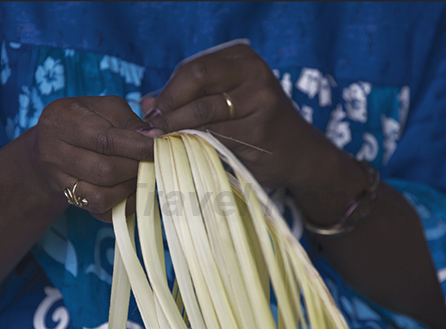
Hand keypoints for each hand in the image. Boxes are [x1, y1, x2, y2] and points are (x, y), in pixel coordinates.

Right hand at [35, 96, 163, 221]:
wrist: (54, 142)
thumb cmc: (88, 118)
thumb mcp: (107, 108)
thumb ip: (130, 122)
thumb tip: (155, 138)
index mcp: (62, 120)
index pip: (105, 141)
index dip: (138, 147)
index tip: (158, 147)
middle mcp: (53, 152)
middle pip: (105, 171)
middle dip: (136, 167)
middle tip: (152, 160)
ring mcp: (57, 180)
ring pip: (102, 196)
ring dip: (131, 187)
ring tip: (141, 172)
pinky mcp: (67, 199)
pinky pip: (101, 211)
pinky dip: (124, 204)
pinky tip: (132, 188)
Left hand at [141, 44, 338, 189]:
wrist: (300, 153)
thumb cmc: (256, 126)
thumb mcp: (226, 102)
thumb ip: (189, 98)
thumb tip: (145, 102)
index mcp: (242, 59)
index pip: (192, 68)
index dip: (167, 91)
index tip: (150, 112)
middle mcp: (254, 72)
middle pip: (196, 79)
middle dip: (168, 106)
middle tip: (150, 128)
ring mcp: (260, 99)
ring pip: (202, 110)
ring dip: (174, 127)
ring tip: (158, 141)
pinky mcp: (260, 129)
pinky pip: (215, 135)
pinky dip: (193, 143)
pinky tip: (181, 150)